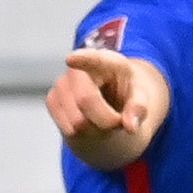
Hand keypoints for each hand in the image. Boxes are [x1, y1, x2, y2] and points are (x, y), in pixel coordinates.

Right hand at [48, 45, 167, 165]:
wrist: (110, 100)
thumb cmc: (126, 93)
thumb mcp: (140, 98)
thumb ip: (139, 109)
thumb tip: (131, 126)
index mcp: (107, 61)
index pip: (94, 59)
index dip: (82, 59)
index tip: (71, 59)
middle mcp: (79, 68)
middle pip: (86, 100)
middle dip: (105, 120)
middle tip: (117, 123)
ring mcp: (62, 83)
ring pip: (76, 121)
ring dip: (94, 129)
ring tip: (102, 119)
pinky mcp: (52, 100)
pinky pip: (68, 128)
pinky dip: (82, 133)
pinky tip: (89, 122)